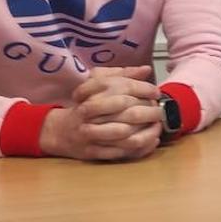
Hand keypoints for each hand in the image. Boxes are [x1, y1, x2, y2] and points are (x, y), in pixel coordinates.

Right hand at [39, 66, 163, 160]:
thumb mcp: (98, 83)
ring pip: (124, 134)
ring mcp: (89, 134)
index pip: (124, 88)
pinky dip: (139, 148)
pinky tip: (151, 141)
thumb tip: (146, 69)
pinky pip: (119, 152)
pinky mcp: (92, 152)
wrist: (60, 131)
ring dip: (146, 132)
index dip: (144, 89)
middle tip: (161, 111)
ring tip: (158, 127)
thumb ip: (122, 75)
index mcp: (91, 94)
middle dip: (149, 112)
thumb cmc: (85, 104)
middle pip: (126, 112)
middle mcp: (89, 114)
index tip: (157, 92)